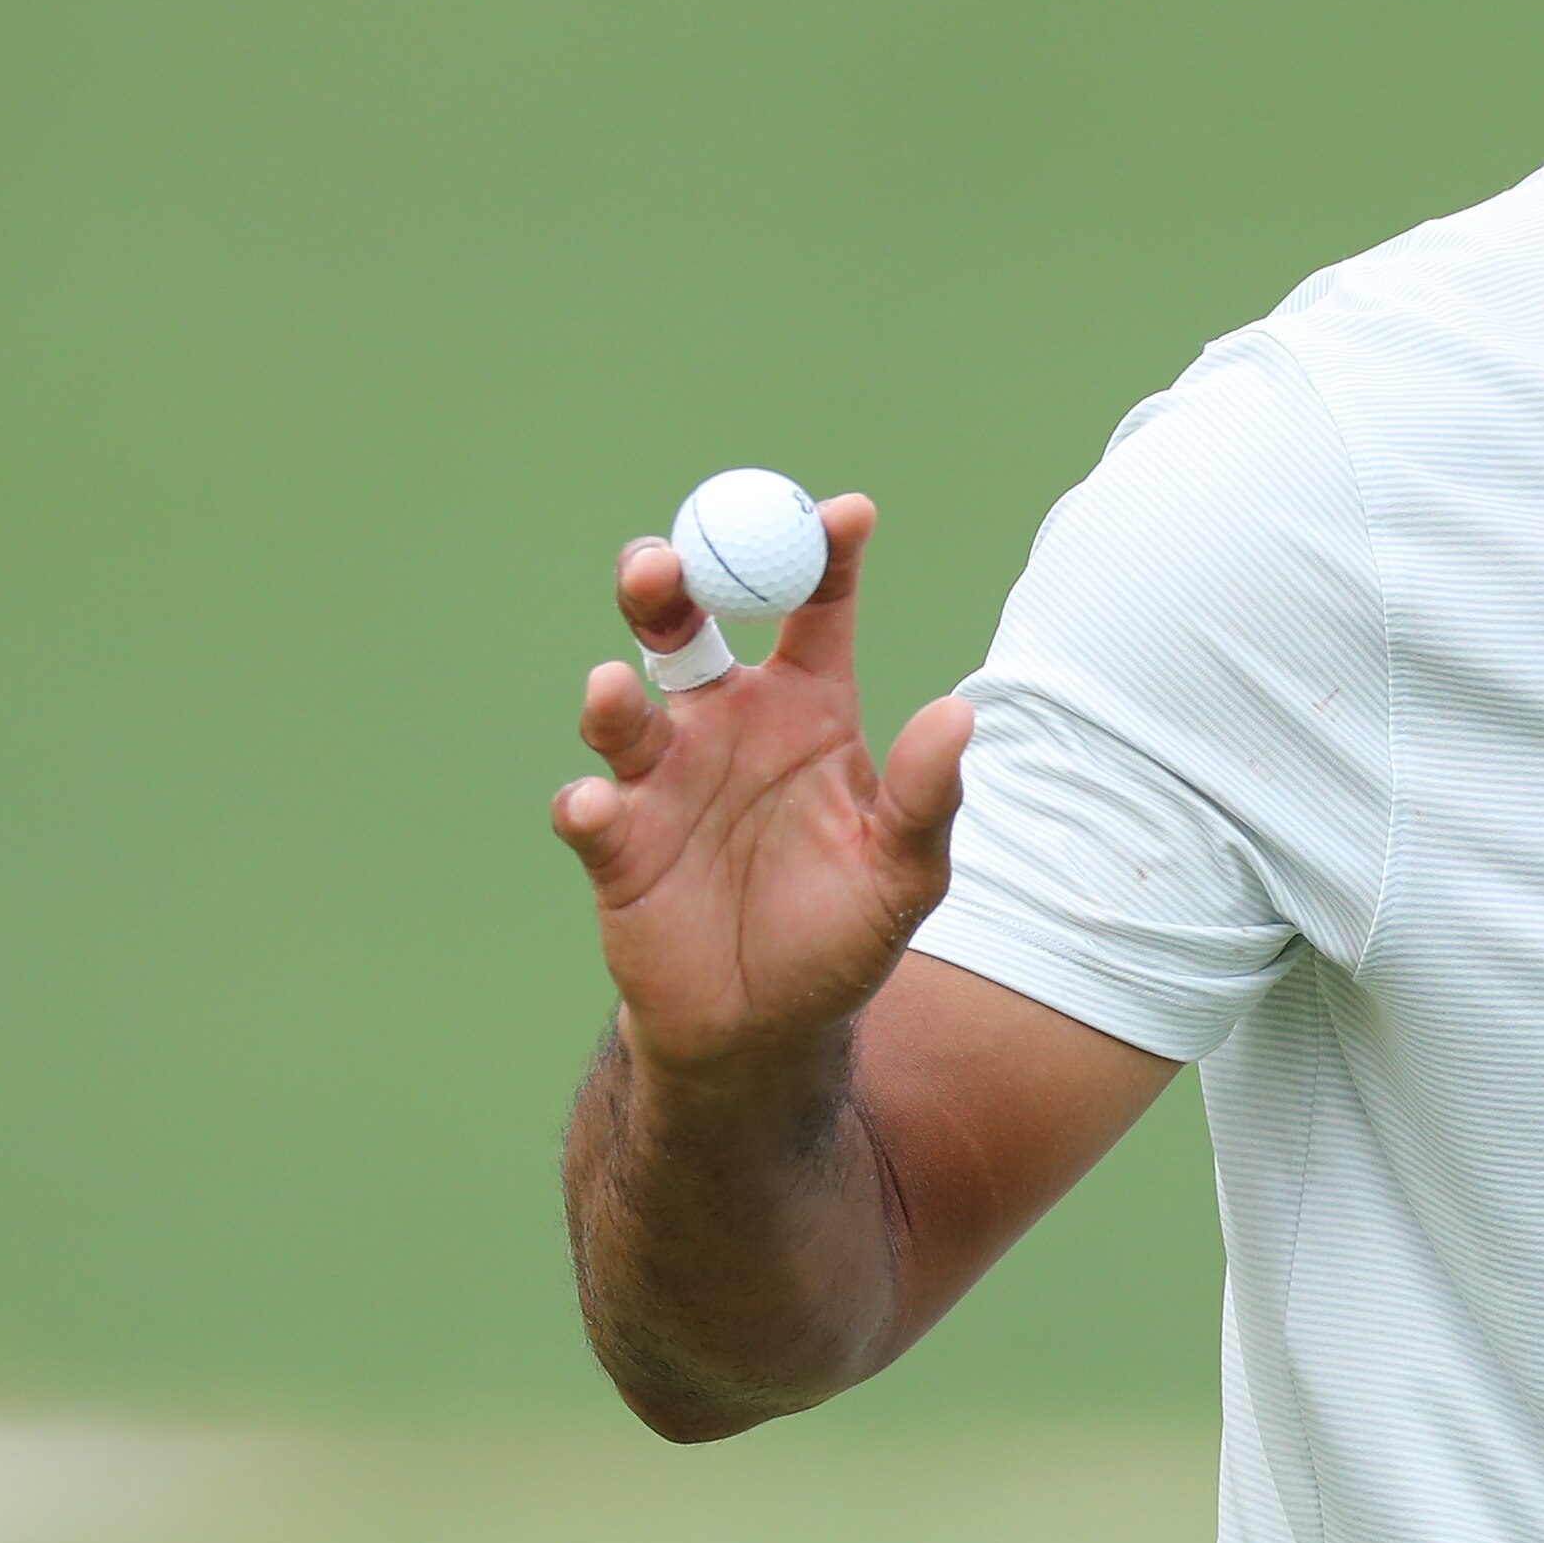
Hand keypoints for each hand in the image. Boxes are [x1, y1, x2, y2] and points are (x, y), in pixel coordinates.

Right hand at [549, 494, 973, 1088]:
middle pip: (686, 624)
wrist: (770, 1028)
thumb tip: (957, 714)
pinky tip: (594, 810)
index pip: (813, 607)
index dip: (824, 553)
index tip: (845, 514)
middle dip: (670, 582)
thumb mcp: (906, 873)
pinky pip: (591, 815)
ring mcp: (663, 780)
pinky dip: (586, 808)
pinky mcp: (617, 847)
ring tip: (612, 686)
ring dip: (611, 696)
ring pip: (624, 710)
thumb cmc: (844, 933)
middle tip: (667, 564)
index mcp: (806, 707)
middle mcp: (726, 724)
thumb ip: (928, 797)